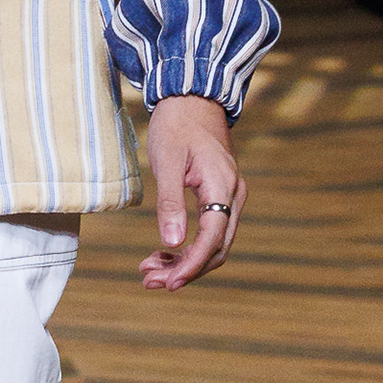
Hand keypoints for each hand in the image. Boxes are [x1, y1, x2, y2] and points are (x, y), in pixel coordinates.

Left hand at [139, 95, 244, 291]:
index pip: (213, 237)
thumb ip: (170, 203)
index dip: (192, 264)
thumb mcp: (166, 163)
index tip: (168, 283)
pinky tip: (162, 252)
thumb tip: (171, 242)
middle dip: (185, 270)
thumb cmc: (176, 126)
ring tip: (149, 271)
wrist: (191, 100)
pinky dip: (187, 246)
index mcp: (223, 186)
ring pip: (213, 242)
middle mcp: (234, 195)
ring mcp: (230, 196)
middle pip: (216, 247)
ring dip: (184, 261)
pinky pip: (209, 230)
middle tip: (149, 281)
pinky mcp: (220, 196)